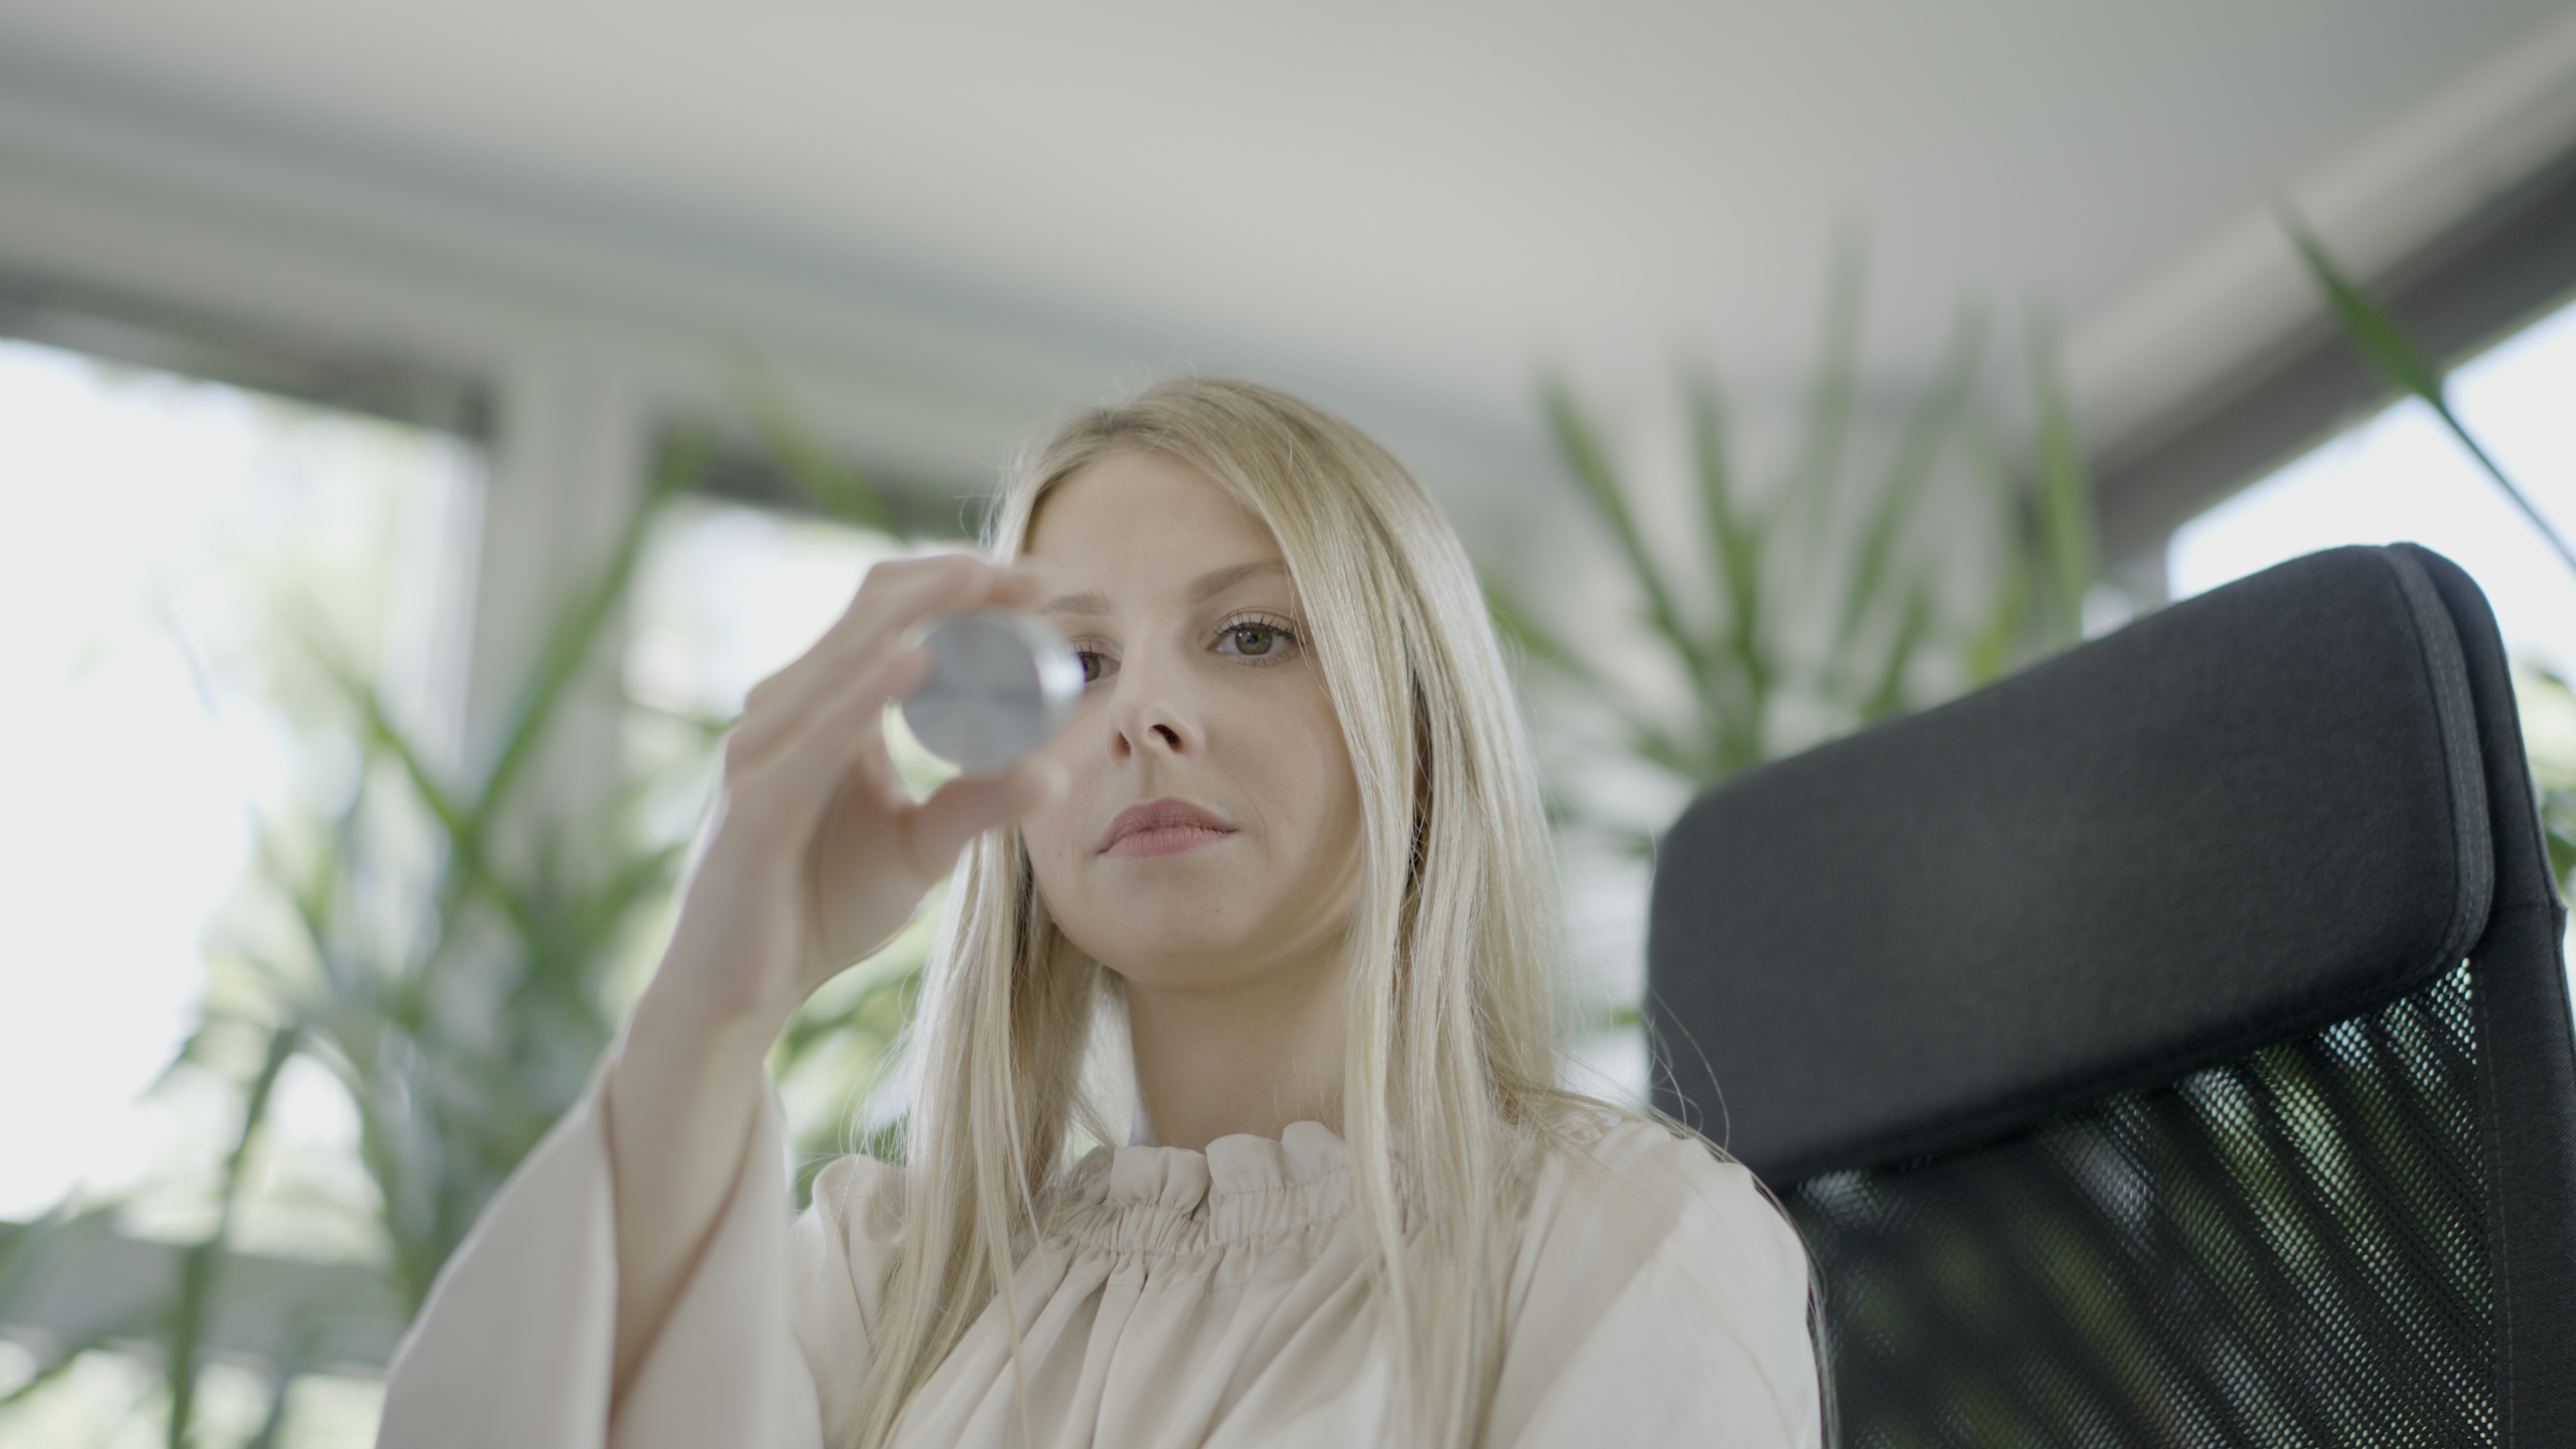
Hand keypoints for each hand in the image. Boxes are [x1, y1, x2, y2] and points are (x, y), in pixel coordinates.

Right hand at [648, 554, 1065, 1043]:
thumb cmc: (819, 907)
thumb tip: (1054, 772)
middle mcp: (785, 709)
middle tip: (1035, 577)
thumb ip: (977, 804)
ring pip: (846, 652)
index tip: (1038, 582)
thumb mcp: (919, 848)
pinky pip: (818, 734)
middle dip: (956, 581)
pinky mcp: (755, 801)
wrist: (740, 991)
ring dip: (922, 612)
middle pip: (872, 609)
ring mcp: (762, 750)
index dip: (958, 581)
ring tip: (991, 588)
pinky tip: (918, 661)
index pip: (888, 611)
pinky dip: (867, 690)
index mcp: (822, 707)